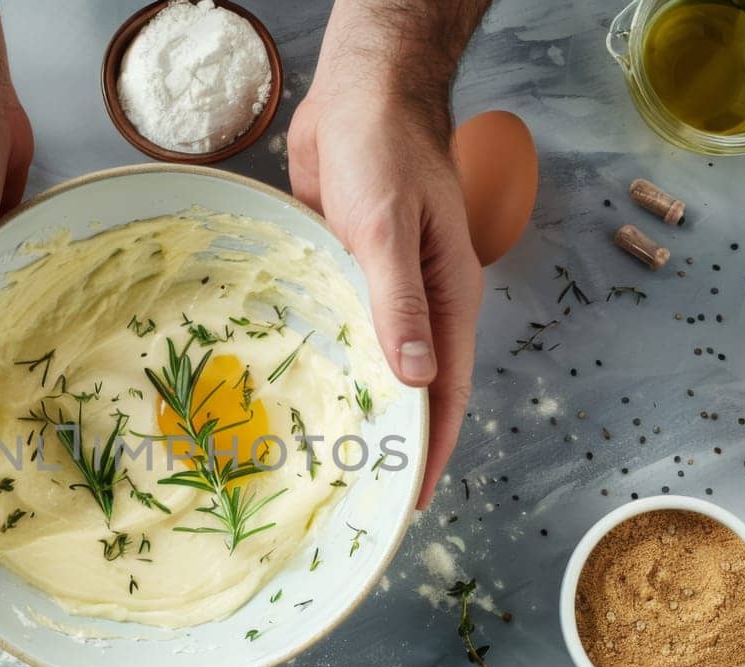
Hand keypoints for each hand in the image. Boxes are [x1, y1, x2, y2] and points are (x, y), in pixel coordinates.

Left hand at [288, 63, 483, 511]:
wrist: (361, 91)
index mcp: (448, 297)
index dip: (432, 446)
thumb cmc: (387, 150)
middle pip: (412, 385)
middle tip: (360, 493)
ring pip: (371, 360)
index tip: (413, 498)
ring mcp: (381, 288)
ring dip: (355, 403)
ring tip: (325, 458)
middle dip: (393, 438)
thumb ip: (400, 300)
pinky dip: (324, 359)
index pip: (447, 389)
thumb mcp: (391, 227)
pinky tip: (296, 389)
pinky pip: (337, 327)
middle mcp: (420, 301)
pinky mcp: (344, 271)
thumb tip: (416, 377)